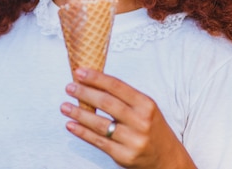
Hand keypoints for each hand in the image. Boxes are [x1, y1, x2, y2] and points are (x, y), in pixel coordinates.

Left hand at [60, 68, 196, 168]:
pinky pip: (98, 141)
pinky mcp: (124, 156)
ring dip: (79, 114)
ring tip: (64, 106)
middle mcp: (141, 121)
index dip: (96, 78)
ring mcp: (133, 140)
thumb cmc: (151, 128)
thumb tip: (93, 82)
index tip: (79, 72)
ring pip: (100, 124)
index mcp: (146, 104)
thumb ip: (123, 97)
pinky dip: (82, 132)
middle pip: (107, 103)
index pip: (117, 86)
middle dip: (85, 94)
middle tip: (69, 87)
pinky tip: (71, 125)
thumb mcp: (145, 109)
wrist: (167, 159)